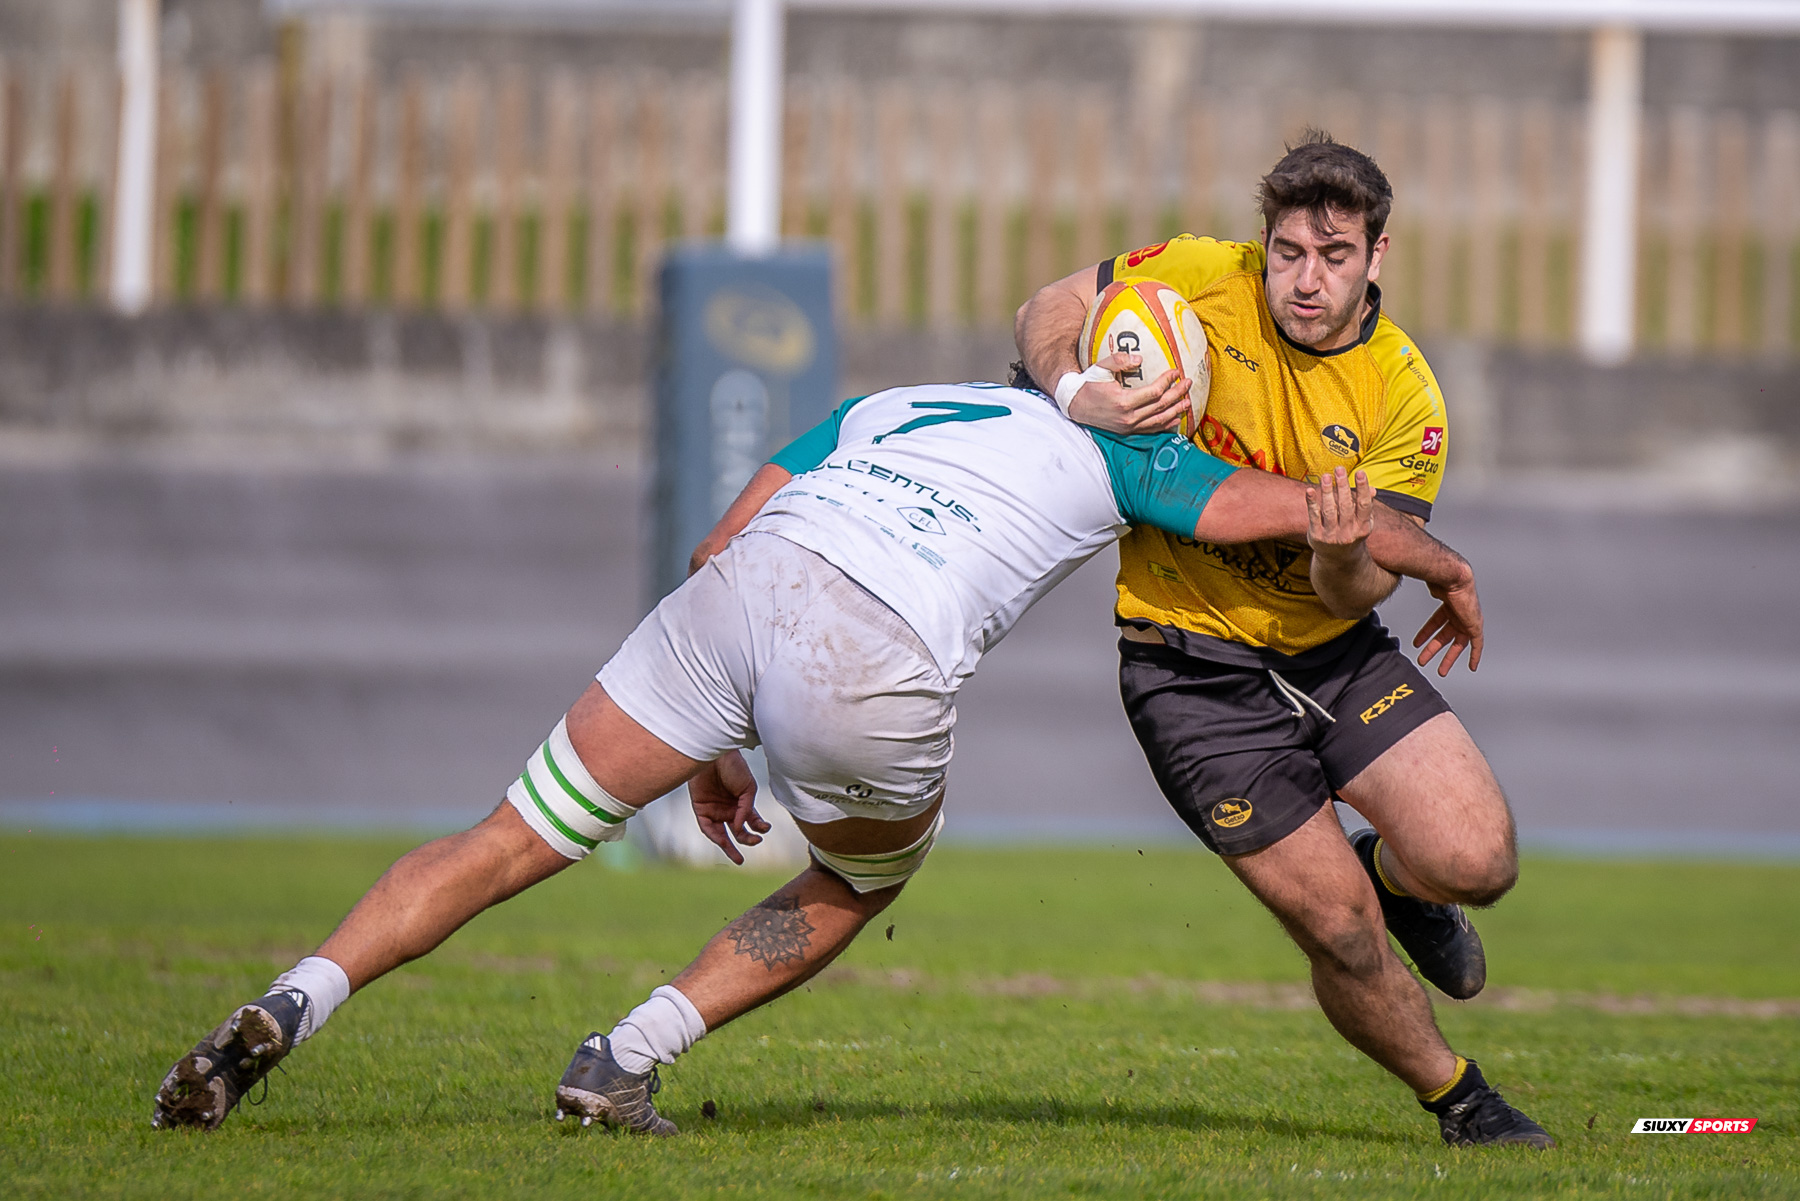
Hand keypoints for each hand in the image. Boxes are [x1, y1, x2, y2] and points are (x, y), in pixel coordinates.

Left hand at [688, 751, 769, 864]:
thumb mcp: (748, 788)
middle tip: (755, 842)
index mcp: (742, 803)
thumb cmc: (734, 767)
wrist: (714, 754)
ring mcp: (715, 810)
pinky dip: (716, 836)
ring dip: (730, 847)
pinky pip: (708, 828)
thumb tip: (740, 828)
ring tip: (739, 859)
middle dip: (747, 840)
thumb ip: (746, 810)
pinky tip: (724, 842)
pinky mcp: (701, 809)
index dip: (759, 827)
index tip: (765, 829)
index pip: (752, 821)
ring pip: (722, 834)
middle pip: (738, 831)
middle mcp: (729, 809)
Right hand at [1067, 351, 1190, 434]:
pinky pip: (1151, 430)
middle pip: (1160, 406)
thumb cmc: (1088, 384)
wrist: (1075, 405)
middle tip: (1188, 383)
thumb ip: (1119, 361)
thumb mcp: (1101, 368)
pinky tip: (1175, 419)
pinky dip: (1165, 425)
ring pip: (1159, 420)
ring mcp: (1128, 427)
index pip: (1154, 392)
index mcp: (1123, 401)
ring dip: (1175, 411)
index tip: (1176, 371)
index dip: (1168, 381)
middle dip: (1177, 394)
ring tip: (1187, 401)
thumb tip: (1140, 358)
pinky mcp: (1127, 432)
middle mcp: (1128, 417)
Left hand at [1305, 467, 1374, 558]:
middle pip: (1345, 506)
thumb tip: (1373, 489)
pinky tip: (1310, 490)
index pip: (1364, 505)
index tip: (1360, 472)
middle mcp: (1348, 532)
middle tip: (1339, 469)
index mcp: (1362, 527)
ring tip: (1326, 476)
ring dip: (1327, 491)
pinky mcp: (1316, 536)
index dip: (1362, 488)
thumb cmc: (1351, 533)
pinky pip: (1313, 516)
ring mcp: (1331, 535)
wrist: (1337, 559)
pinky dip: (1311, 503)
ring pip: (1329, 510)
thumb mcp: (1362, 523)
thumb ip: (1365, 506)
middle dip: (1343, 486)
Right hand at [1413, 573, 1483, 675]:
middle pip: (1445, 635)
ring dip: (1448, 657)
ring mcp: (1467, 618)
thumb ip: (1404, 585)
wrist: (1454, 577)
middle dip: (1433, 649)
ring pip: (1457, 643)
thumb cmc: (1439, 577)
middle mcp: (1458, 612)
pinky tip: (1472, 666)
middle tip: (1424, 661)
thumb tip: (1383, 573)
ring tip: (1440, 671)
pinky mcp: (1475, 625)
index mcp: (1447, 604)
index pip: (1435, 623)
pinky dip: (1475, 655)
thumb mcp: (1417, 588)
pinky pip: (1476, 644)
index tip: (1417, 644)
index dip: (1426, 634)